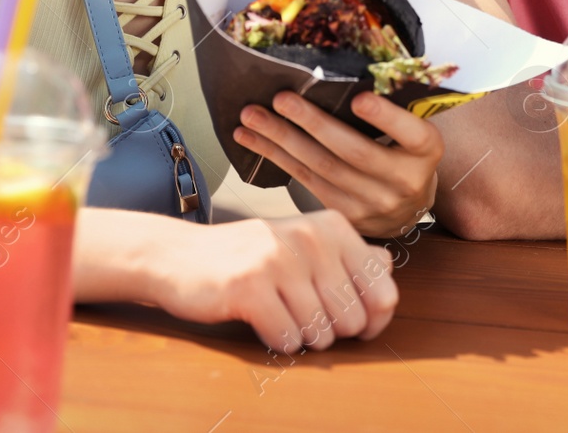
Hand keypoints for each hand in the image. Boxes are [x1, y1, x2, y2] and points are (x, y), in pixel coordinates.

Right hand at [147, 211, 397, 352]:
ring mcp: (278, 259)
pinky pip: (287, 339)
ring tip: (278, 313)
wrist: (179, 256)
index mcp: (331, 227)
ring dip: (300, 336)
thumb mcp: (303, 245)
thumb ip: (348, 256)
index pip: (383, 290)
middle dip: (330, 330)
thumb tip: (388, 268)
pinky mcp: (249, 286)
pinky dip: (275, 340)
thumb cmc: (249, 257)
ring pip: (321, 333)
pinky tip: (259, 319)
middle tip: (300, 314)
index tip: (348, 320)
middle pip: (353, 319)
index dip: (371, 319)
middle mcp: (310, 237)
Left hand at [234, 90, 442, 238]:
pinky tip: (252, 139)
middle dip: (312, 123)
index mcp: (426, 151)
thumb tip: (339, 75)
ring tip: (252, 116)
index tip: (359, 99)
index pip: (411, 133)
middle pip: (353, 152)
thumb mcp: (413, 132)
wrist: (407, 207)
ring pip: (321, 167)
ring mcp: (373, 203)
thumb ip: (390, 111)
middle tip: (280, 98)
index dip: (385, 118)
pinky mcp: (345, 214)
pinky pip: (305, 181)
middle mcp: (403, 181)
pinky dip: (276, 157)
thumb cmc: (404, 154)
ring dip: (281, 139)